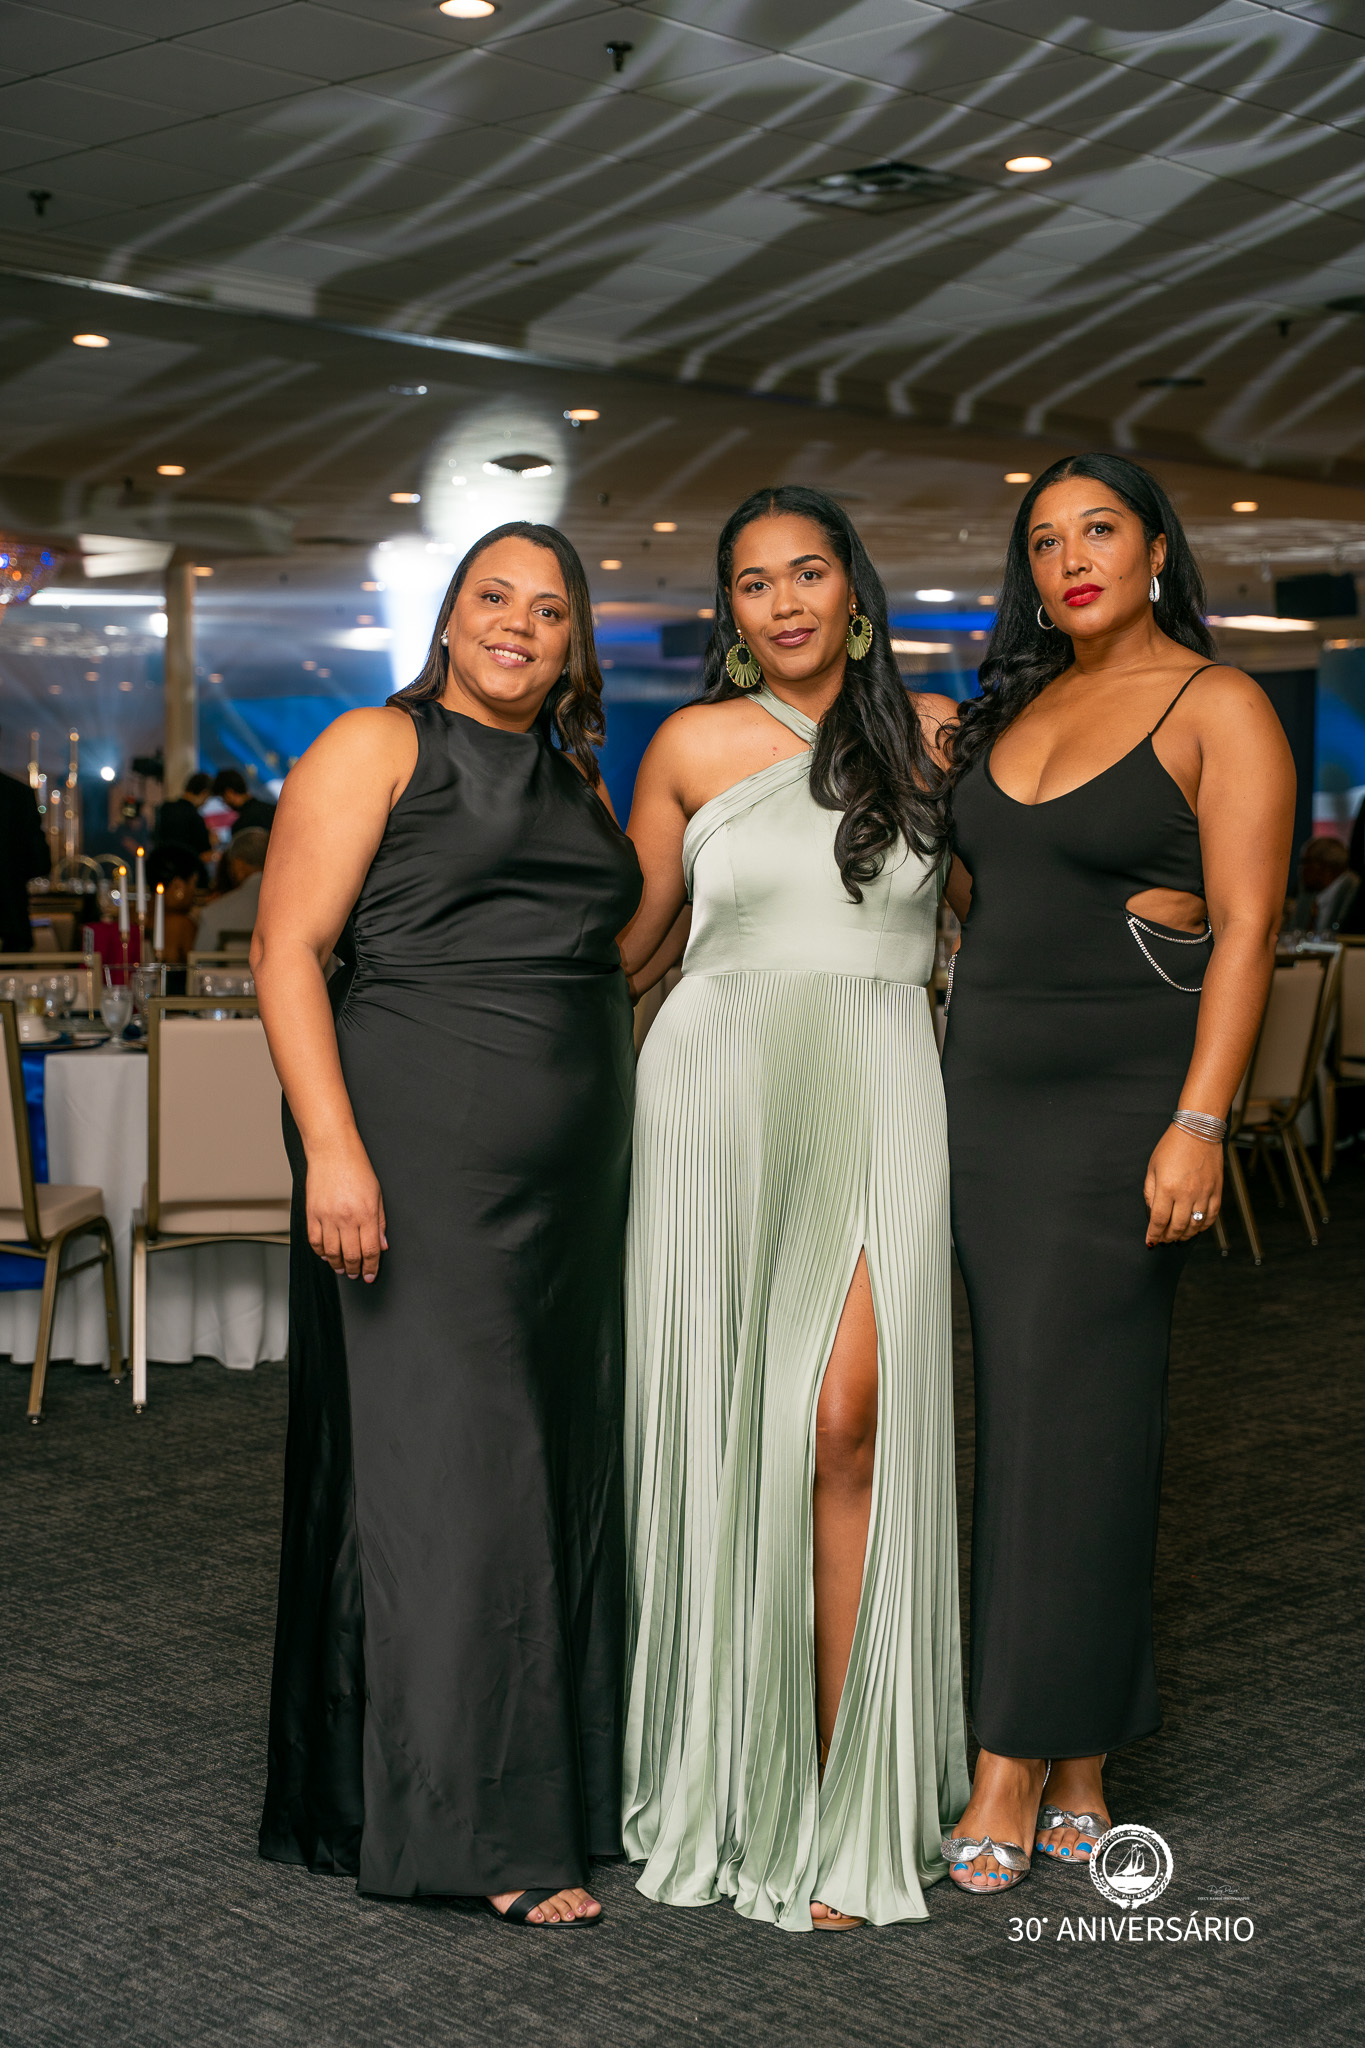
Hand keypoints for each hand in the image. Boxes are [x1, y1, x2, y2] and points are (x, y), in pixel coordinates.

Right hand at [306, 1138, 387, 1280]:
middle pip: (350, 1255)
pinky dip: (320, 1252)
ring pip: (331, 1252)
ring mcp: (327, 1216)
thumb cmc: (357, 1168)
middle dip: (354, 1270)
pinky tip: (326, 1255)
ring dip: (337, 1264)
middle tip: (355, 1274)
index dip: (370, 1267)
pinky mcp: (312, 1213)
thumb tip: (382, 1245)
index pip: (370, 1250)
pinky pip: (314, 1241)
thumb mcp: (377, 1195)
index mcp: (366, 1214)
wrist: (332, 1151)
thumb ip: (380, 1222)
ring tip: (342, 1268)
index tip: (369, 1275)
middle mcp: (346, 1218)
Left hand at [1143, 1124, 1221, 1245]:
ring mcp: (1204, 1194)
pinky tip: (1196, 1228)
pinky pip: (1211, 1216)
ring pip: (1195, 1225)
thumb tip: (1152, 1212)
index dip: (1154, 1234)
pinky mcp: (1216, 1191)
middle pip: (1177, 1227)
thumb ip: (1150, 1192)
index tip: (1150, 1241)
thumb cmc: (1172, 1146)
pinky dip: (1203, 1226)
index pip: (1159, 1220)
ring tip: (1177, 1237)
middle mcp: (1186, 1194)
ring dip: (1185, 1235)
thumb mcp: (1152, 1168)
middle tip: (1163, 1240)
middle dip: (1168, 1237)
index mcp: (1167, 1188)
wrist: (1198, 1131)